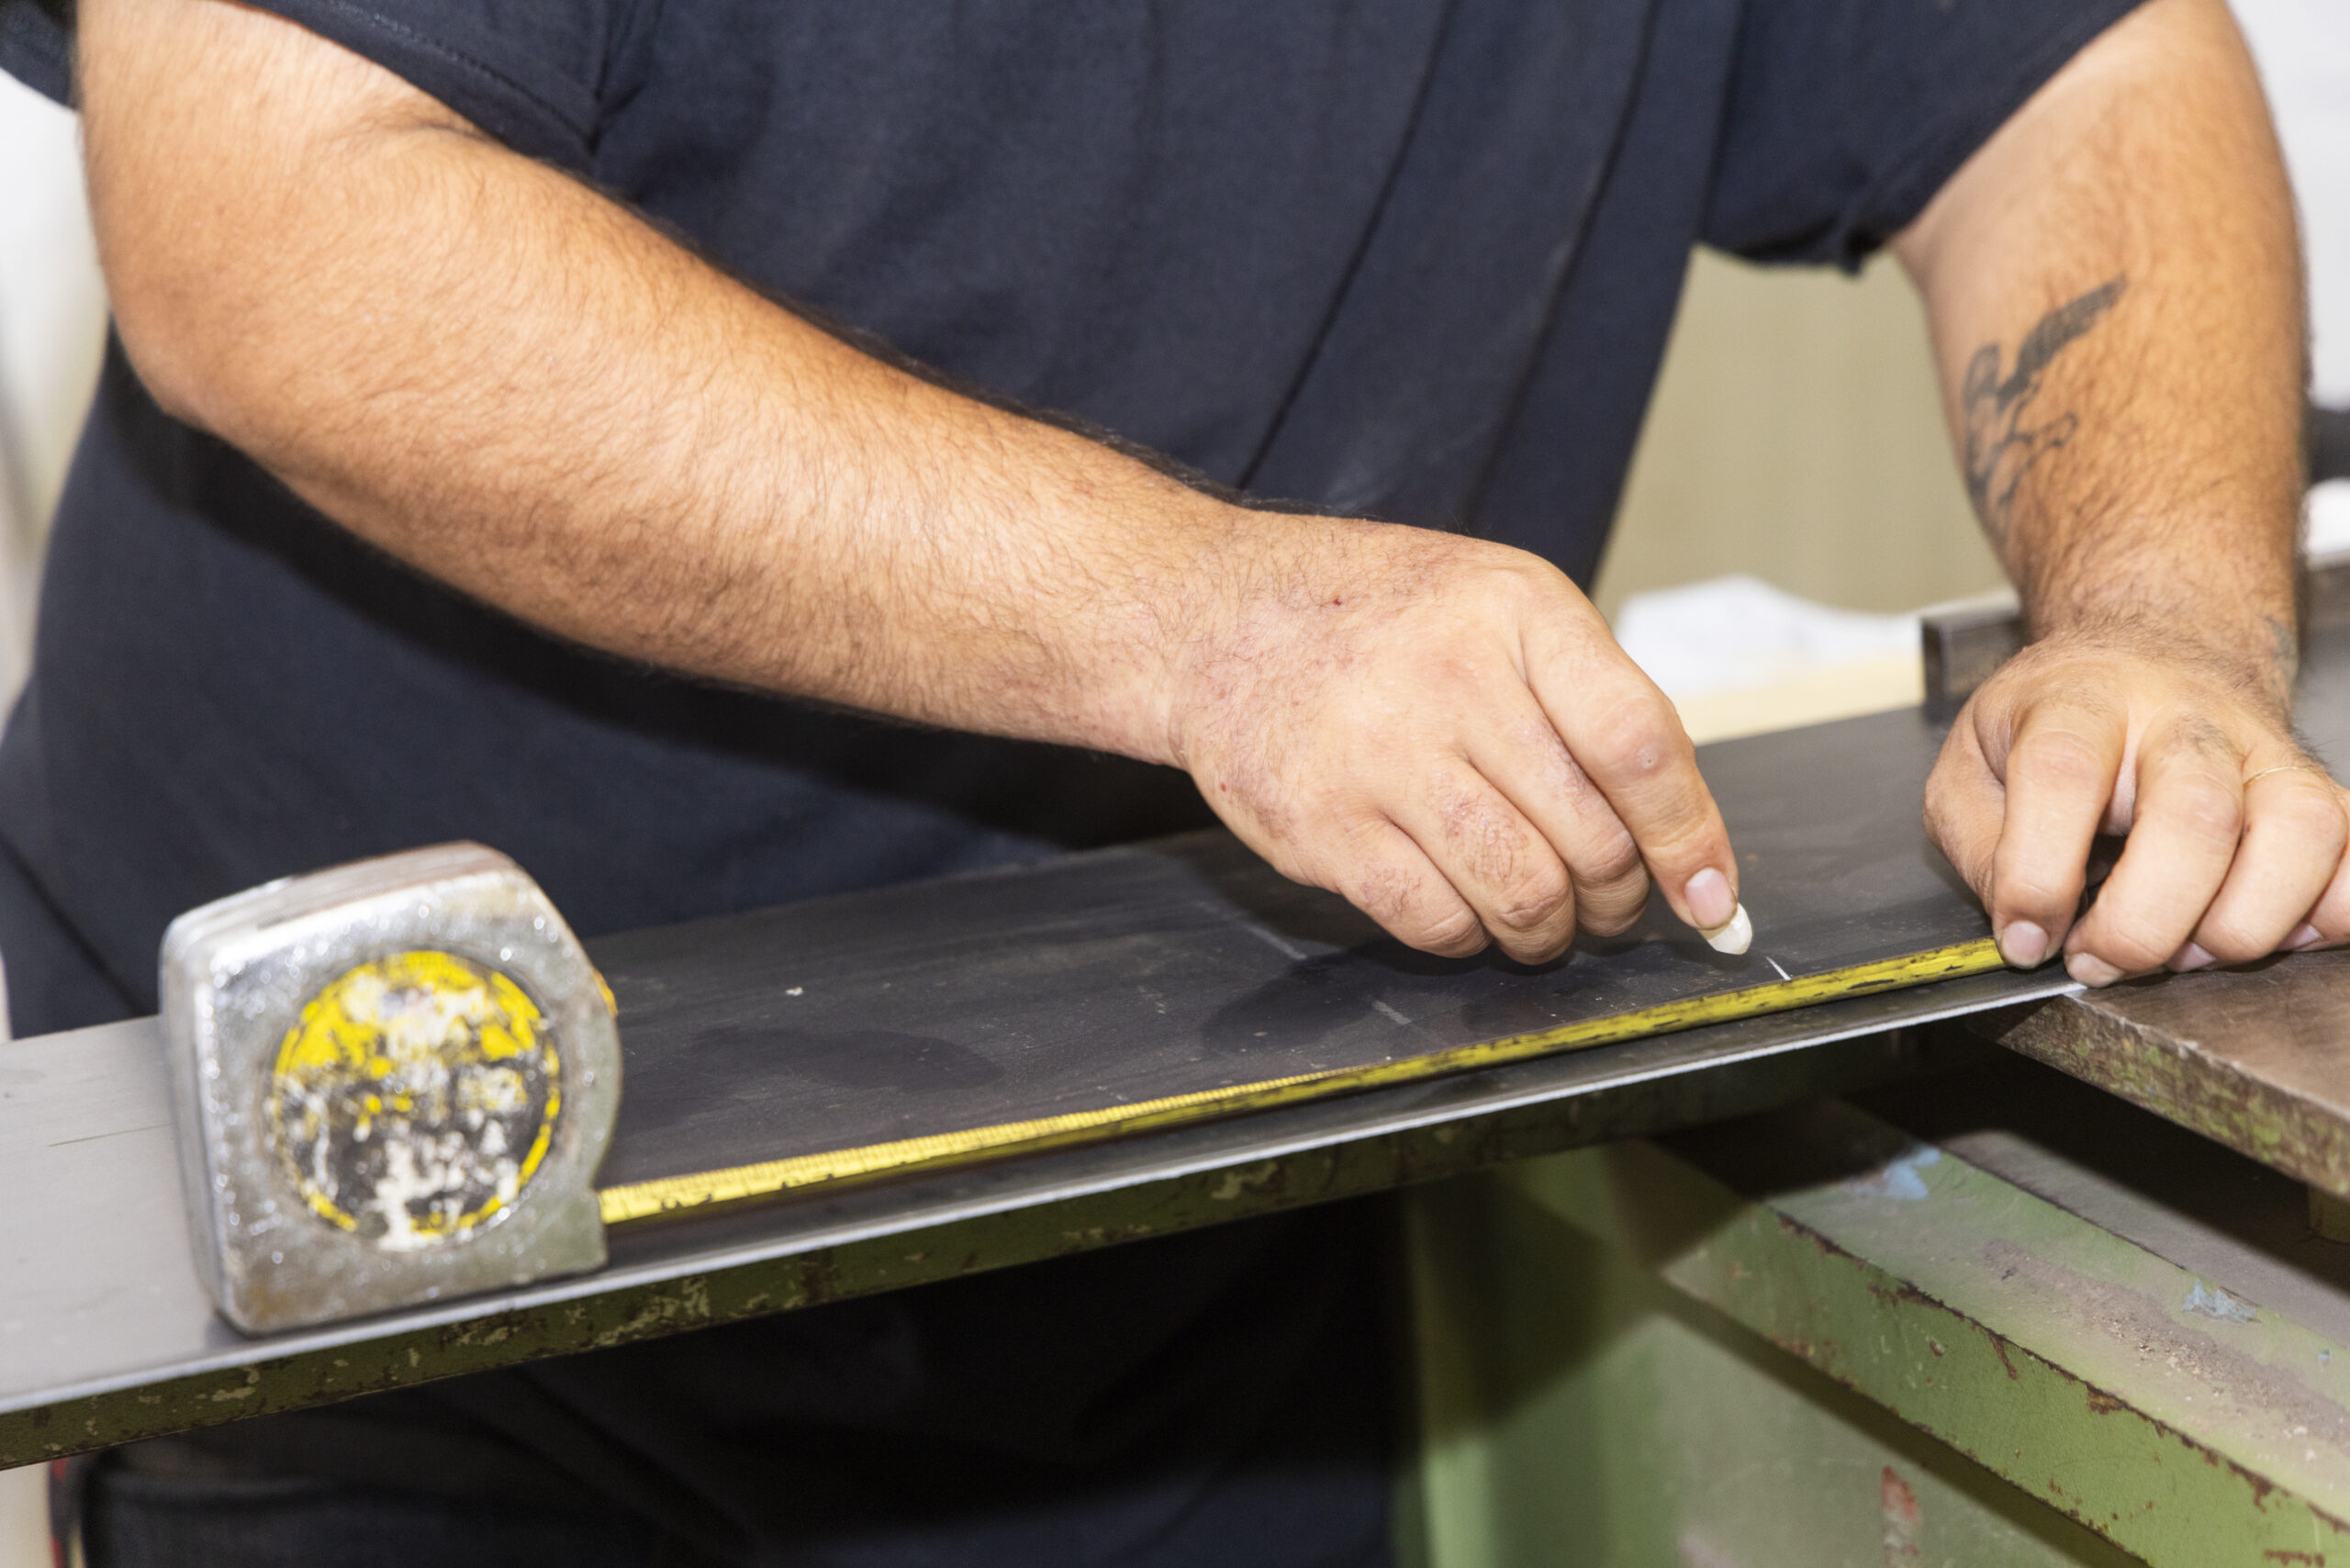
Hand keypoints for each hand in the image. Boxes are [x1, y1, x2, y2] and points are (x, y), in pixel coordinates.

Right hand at [1165, 518, 1741, 962]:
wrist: (1214, 621)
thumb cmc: (1380, 620)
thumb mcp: (1499, 606)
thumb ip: (1591, 701)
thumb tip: (1687, 846)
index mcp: (1517, 610)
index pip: (1638, 743)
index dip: (1690, 837)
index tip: (1711, 898)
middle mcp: (1450, 676)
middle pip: (1592, 839)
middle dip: (1619, 899)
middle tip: (1609, 904)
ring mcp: (1380, 755)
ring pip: (1523, 895)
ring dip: (1550, 932)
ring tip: (1542, 918)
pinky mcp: (1323, 828)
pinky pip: (1437, 924)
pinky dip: (1470, 938)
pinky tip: (1463, 906)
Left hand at [1925, 630, 2349, 985]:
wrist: (2151, 655)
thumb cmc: (2055, 723)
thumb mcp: (1972, 762)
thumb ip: (1978, 841)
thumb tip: (2023, 929)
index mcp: (2081, 703)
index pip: (2064, 773)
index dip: (2039, 872)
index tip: (2028, 937)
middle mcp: (2186, 721)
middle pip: (2196, 814)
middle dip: (2145, 922)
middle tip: (2100, 958)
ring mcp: (2266, 752)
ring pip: (2301, 831)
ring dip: (2242, 923)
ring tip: (2186, 949)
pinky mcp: (2322, 790)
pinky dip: (2327, 916)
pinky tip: (2267, 928)